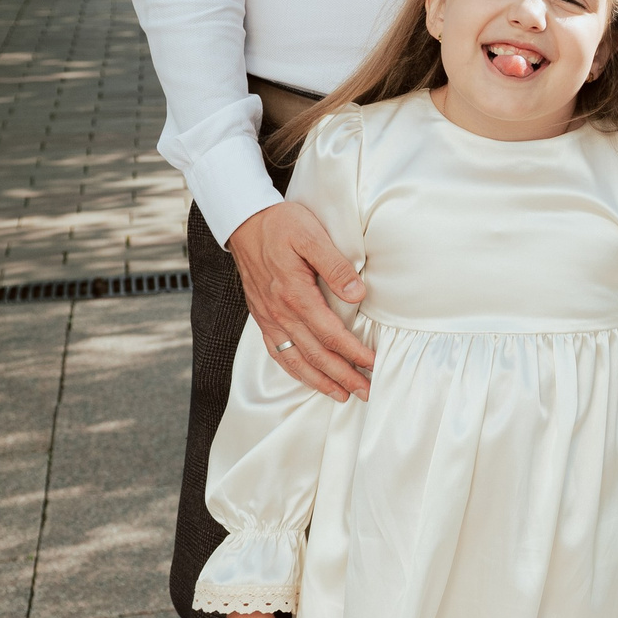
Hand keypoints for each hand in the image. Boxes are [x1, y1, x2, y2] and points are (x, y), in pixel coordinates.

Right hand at [230, 202, 374, 400]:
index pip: (330, 333)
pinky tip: (309, 378)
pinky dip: (295, 371)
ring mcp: (268, 317)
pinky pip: (277, 352)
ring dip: (320, 381)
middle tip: (367, 392)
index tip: (374, 363)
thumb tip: (358, 294)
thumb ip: (335, 265)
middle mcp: (280, 312)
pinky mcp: (262, 316)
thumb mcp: (311, 235)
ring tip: (343, 395)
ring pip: (296, 360)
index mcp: (295, 293)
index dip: (353, 352)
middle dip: (343, 376)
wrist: (243, 221)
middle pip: (316, 354)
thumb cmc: (280, 224)